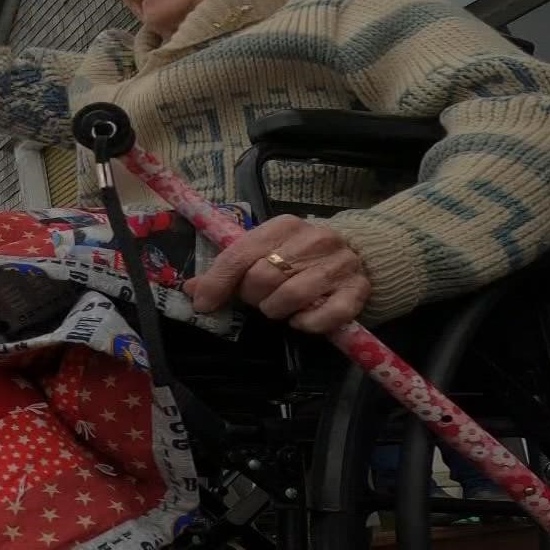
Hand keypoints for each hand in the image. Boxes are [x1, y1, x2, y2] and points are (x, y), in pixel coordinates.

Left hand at [184, 216, 370, 334]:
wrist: (358, 253)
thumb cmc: (297, 256)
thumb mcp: (261, 253)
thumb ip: (227, 269)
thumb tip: (192, 290)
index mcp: (283, 225)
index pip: (240, 254)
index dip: (217, 283)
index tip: (204, 304)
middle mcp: (314, 239)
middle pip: (263, 277)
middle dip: (252, 297)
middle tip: (257, 299)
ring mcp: (340, 263)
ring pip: (291, 297)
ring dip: (276, 311)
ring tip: (277, 308)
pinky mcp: (358, 289)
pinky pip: (327, 315)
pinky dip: (308, 324)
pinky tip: (301, 320)